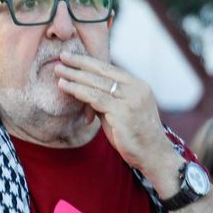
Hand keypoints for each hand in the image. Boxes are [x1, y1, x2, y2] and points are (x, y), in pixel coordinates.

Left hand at [51, 53, 175, 188]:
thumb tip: (83, 91)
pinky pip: (95, 98)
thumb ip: (105, 100)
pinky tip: (65, 87)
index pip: (109, 69)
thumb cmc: (135, 135)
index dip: (89, 61)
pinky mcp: (123, 112)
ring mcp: (130, 100)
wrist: (154, 155)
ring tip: (58, 71)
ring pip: (97, 84)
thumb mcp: (120, 112)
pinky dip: (78, 91)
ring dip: (75, 76)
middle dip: (80, 64)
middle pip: (102, 72)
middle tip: (62, 57)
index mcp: (138, 85)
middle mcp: (136, 89)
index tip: (72, 56)